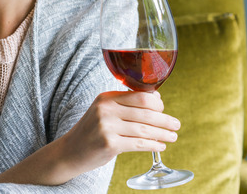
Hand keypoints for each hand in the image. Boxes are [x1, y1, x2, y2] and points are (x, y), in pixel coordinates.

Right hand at [58, 91, 180, 174]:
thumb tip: (156, 98)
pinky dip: (153, 145)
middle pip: (145, 112)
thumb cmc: (92, 131)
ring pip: (144, 129)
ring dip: (163, 134)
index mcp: (106, 97)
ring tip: (172, 137)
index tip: (163, 109)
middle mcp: (106, 109)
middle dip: (165, 120)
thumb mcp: (103, 111)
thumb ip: (125, 104)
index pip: (140, 96)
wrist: (70, 151)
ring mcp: (107, 127)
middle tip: (176, 125)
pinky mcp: (109, 144)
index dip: (157, 103)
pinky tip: (160, 146)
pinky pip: (139, 144)